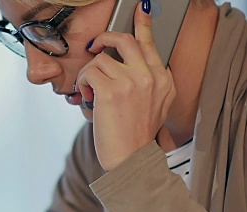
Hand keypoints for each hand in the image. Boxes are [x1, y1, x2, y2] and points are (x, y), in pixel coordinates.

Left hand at [76, 0, 175, 170]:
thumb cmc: (137, 138)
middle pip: (125, 40)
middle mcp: (151, 77)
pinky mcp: (112, 90)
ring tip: (91, 93)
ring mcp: (132, 82)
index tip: (140, 9)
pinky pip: (89, 72)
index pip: (150, 44)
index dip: (143, 24)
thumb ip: (149, 83)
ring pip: (101, 59)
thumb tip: (130, 65)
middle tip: (95, 48)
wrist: (132, 162)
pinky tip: (88, 97)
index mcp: (164, 81)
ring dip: (89, 74)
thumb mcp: (155, 107)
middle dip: (105, 39)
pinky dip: (83, 84)